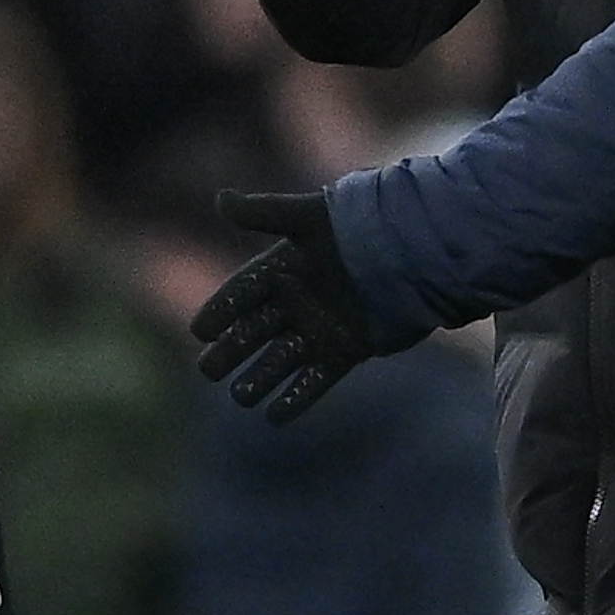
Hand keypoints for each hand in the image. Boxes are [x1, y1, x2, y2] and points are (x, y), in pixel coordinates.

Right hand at [189, 189, 386, 422]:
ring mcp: (320, 329)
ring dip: (260, 378)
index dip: (220, 310)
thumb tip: (220, 199)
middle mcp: (298, 301)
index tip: (200, 332)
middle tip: (208, 371)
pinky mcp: (345, 351)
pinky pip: (314, 381)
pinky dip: (296, 399)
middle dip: (230, 351)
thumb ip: (263, 212)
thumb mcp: (307, 218)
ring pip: (280, 359)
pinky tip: (275, 416)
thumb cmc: (357, 228)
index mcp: (283, 268)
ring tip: (241, 396)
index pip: (241, 293)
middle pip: (253, 331)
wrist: (413, 251)